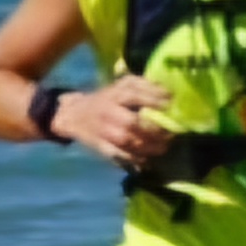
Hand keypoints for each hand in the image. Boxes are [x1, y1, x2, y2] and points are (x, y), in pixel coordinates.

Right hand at [56, 75, 178, 170]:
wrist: (73, 114)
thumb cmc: (106, 98)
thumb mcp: (121, 84)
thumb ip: (143, 85)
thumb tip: (168, 92)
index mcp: (114, 95)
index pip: (133, 95)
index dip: (154, 101)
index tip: (171, 106)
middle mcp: (108, 112)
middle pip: (130, 122)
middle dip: (152, 130)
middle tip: (170, 134)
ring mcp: (103, 131)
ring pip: (125, 141)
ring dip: (147, 147)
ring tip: (163, 148)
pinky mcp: (100, 147)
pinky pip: (118, 155)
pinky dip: (134, 159)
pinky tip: (147, 160)